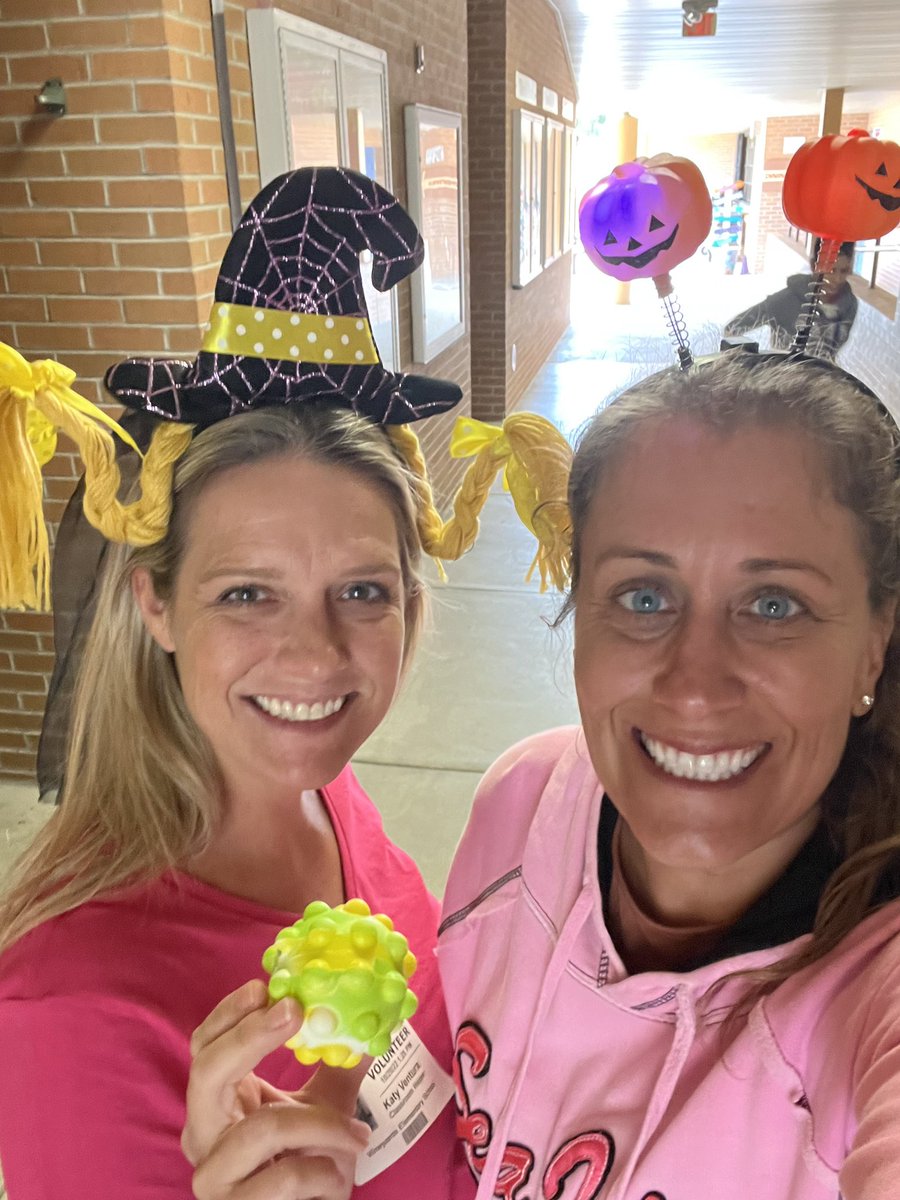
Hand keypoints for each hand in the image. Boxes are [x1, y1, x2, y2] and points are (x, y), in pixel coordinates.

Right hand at [184, 980, 370, 1199]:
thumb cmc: (310, 1163)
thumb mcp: (323, 1108)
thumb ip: (340, 1065)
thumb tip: (373, 1015)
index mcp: (218, 1102)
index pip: (204, 1046)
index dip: (229, 1015)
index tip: (265, 987)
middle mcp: (202, 1135)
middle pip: (206, 1072)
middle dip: (250, 1037)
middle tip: (295, 1012)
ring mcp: (214, 1176)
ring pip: (262, 1127)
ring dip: (320, 1124)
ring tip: (356, 1133)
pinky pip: (284, 1176)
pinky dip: (322, 1169)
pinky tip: (337, 1175)